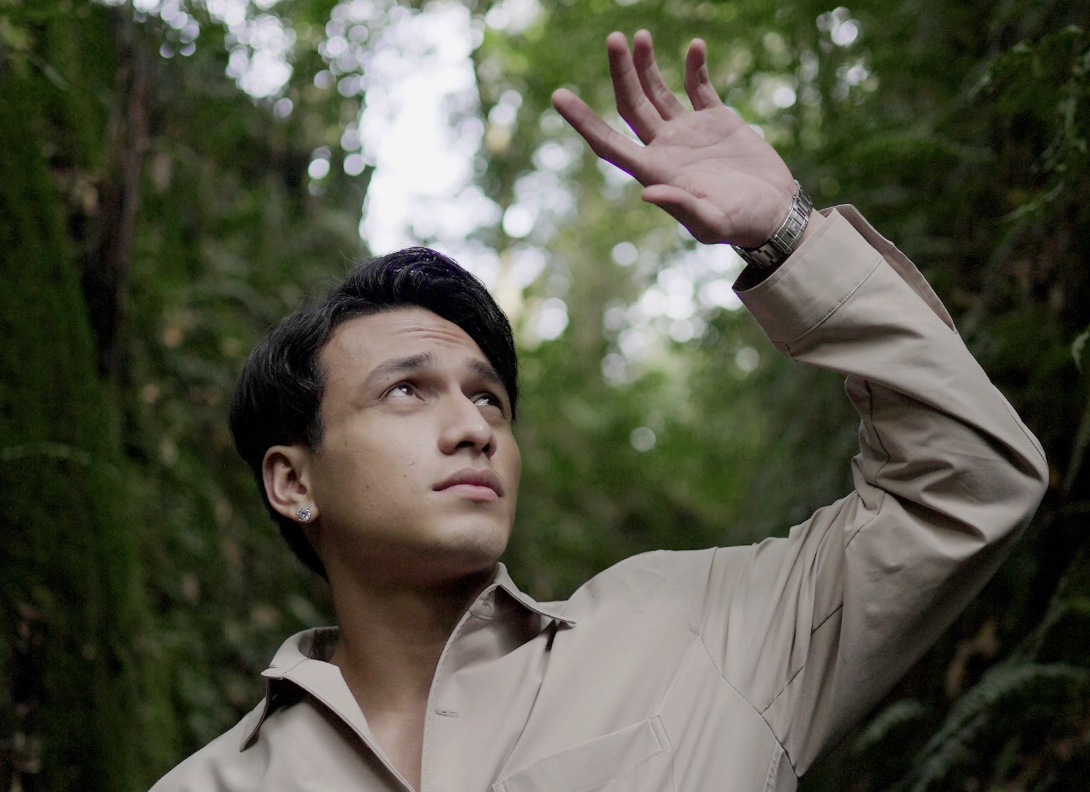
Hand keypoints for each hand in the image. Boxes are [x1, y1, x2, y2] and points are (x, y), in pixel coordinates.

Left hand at [552, 30, 795, 247]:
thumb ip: (681, 206)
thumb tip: (646, 193)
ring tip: (638, 35)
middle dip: (620, 73)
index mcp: (655, 171)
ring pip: (657, 92)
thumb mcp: (711, 222)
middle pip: (631, 106)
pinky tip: (695, 46)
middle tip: (613, 38)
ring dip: (646, 64)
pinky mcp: (717, 120)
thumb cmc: (741, 224)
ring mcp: (689, 132)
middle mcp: (665, 148)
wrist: (774, 213)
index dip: (583, 121)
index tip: (559, 96)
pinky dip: (695, 66)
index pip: (608, 143)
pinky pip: (699, 87)